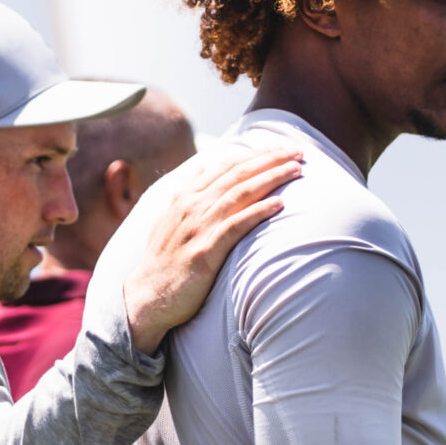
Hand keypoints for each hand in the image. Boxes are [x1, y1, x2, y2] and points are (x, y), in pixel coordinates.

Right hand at [120, 146, 302, 351]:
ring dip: (271, 179)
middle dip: (270, 159)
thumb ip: (188, 194)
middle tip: (298, 152)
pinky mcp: (205, 251)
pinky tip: (279, 204)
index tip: (281, 148)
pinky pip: (236, 226)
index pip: (226, 166)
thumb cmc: (165, 262)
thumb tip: (203, 169)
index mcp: (185, 196)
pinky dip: (258, 212)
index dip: (256, 154)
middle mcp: (191, 206)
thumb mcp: (171, 219)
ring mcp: (198, 227)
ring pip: (240, 194)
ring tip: (296, 171)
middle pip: (237, 174)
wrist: (146, 297)